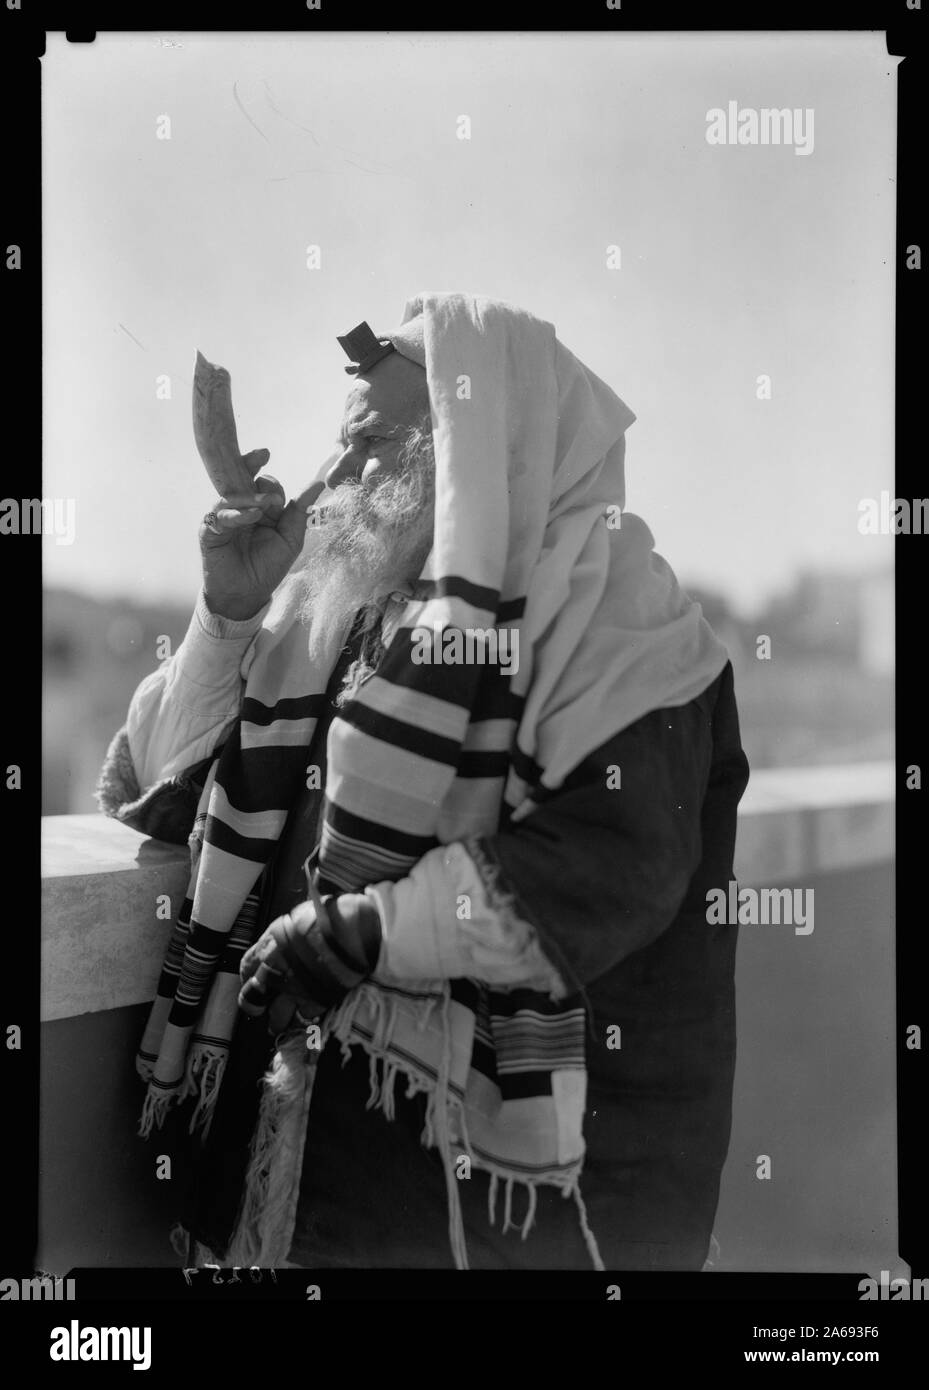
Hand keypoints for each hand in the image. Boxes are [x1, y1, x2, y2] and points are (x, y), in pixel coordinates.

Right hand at [199, 476, 324, 621]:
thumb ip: (300, 511)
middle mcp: (241, 508)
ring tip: (267, 502)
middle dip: (251, 464)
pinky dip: (238, 513)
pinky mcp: (210, 530)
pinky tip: (252, 515)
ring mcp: (224, 518)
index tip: (283, 491)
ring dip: (251, 494)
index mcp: (261, 508)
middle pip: (242, 478)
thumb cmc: (267, 568)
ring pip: (232, 494)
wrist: (246, 594)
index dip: (273, 485)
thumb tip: (318, 482)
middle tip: (262, 455)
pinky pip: (221, 515)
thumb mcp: (290, 539)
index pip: (264, 485)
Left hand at [239, 902, 329, 1035]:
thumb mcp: (301, 917)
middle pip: (253, 997)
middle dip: (255, 1005)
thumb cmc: (333, 916)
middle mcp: (277, 969)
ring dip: (278, 1019)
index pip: (247, 966)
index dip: (248, 976)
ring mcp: (295, 988)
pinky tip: (309, 1011)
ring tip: (280, 1024)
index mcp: (271, 944)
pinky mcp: (316, 1001)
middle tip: (259, 1010)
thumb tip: (285, 940)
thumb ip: (288, 934)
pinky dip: (307, 1015)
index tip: (252, 980)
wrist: (359, 930)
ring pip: (277, 1014)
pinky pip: (305, 1014)